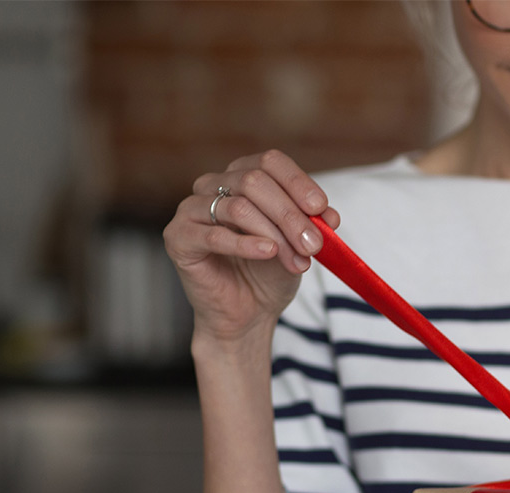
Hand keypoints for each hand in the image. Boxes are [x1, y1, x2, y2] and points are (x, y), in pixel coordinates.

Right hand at [163, 149, 339, 344]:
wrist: (248, 312)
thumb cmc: (271, 272)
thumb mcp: (300, 244)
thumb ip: (313, 224)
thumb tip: (330, 215)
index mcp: (243, 176)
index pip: (271, 162)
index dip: (298, 183)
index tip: (321, 209)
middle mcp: (214, 185)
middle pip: (254, 181)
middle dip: (290, 214)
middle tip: (313, 244)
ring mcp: (191, 209)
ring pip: (239, 207)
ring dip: (275, 235)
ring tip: (298, 260)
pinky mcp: (178, 237)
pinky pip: (214, 235)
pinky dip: (246, 244)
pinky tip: (268, 253)